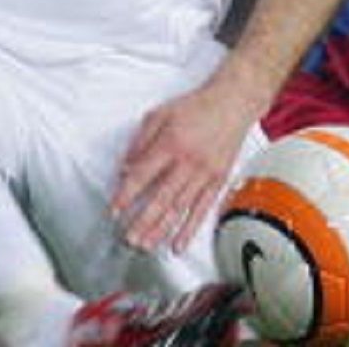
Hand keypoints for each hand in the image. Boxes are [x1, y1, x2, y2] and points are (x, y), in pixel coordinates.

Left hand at [111, 81, 259, 252]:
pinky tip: (178, 243)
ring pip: (180, 208)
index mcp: (170, 143)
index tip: (114, 211)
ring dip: (162, 230)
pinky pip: (202, 209)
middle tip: (128, 239)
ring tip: (146, 246)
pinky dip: (190, 229)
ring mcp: (205, 173)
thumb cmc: (196, 106)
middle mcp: (188, 161)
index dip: (126, 195)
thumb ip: (140, 141)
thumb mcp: (160, 113)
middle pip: (161, 198)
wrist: (234, 101)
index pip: (142, 175)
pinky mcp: (219, 180)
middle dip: (142, 222)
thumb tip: (126, 168)